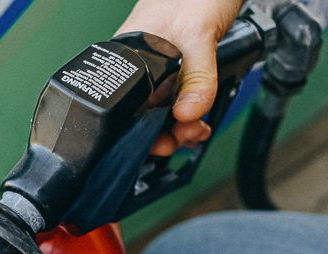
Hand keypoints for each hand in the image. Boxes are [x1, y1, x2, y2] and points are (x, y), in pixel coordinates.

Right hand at [116, 0, 242, 154]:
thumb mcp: (199, 36)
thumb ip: (197, 79)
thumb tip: (187, 115)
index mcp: (130, 59)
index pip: (129, 111)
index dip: (146, 132)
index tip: (167, 143)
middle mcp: (140, 65)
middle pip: (145, 114)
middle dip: (167, 133)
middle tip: (188, 137)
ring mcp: (157, 64)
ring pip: (161, 108)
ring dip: (180, 125)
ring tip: (197, 129)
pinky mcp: (174, 62)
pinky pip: (176, 96)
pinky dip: (188, 110)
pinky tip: (199, 115)